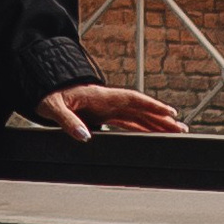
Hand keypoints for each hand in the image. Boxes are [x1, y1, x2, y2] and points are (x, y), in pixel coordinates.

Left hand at [27, 83, 186, 140]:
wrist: (41, 87)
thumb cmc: (47, 93)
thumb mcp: (52, 107)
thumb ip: (68, 121)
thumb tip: (84, 136)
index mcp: (99, 96)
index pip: (131, 99)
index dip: (151, 106)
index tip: (169, 113)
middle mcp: (107, 100)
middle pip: (140, 109)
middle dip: (161, 117)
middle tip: (181, 128)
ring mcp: (106, 107)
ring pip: (136, 115)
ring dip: (155, 122)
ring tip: (174, 131)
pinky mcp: (102, 113)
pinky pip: (126, 119)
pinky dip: (140, 126)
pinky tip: (151, 133)